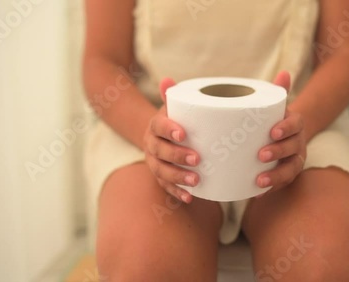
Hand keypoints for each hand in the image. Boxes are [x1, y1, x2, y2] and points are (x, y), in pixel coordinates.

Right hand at [143, 78, 198, 203]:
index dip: (169, 130)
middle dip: (177, 156)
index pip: (158, 126)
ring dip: (178, 177)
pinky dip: (176, 192)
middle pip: (159, 151)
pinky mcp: (160, 176)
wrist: (160, 135)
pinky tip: (190, 197)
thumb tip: (167, 80)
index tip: (183, 134)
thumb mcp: (173, 107)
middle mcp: (151, 144)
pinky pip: (165, 186)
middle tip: (196, 158)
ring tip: (196, 181)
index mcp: (155, 126)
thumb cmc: (175, 119)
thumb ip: (172, 96)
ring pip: (161, 171)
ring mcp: (154, 162)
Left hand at [256, 71, 306, 192]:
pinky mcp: (286, 174)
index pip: (296, 124)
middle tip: (260, 155)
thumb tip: (283, 73)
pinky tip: (256, 194)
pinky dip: (271, 189)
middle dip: (278, 152)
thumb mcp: (276, 105)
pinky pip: (282, 184)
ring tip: (259, 181)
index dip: (286, 128)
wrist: (286, 134)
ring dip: (276, 176)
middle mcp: (298, 143)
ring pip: (290, 170)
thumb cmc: (274, 119)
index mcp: (295, 124)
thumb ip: (278, 92)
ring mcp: (294, 160)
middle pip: (293, 149)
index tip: (273, 131)